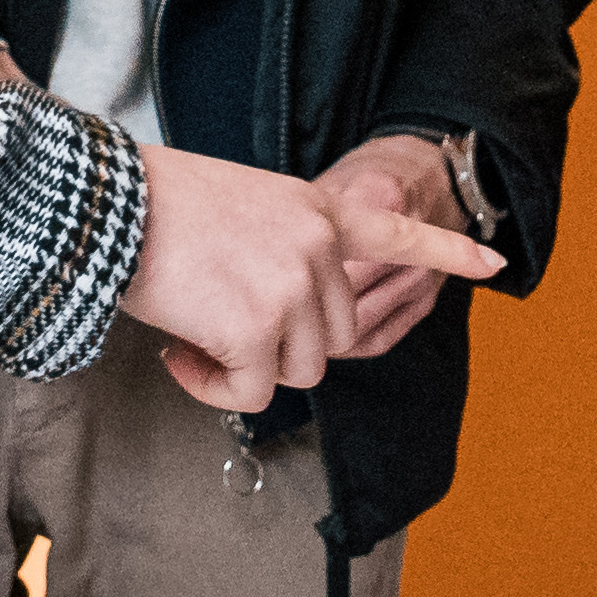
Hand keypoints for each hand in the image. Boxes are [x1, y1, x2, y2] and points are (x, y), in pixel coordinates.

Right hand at [120, 144, 497, 408]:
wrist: (104, 205)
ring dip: (244, 368)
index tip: (492, 263)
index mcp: (315, 212)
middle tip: (218, 329)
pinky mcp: (256, 328)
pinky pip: (249, 391)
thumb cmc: (153, 206)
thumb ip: (281, 247)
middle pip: (331, 336)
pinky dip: (211, 387)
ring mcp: (292, 288)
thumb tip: (281, 311)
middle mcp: (316, 248)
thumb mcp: (241, 206)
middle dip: (280, 346)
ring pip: (296, 369)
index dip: (445, 252)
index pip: (396, 233)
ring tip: (192, 339)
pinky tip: (177, 354)